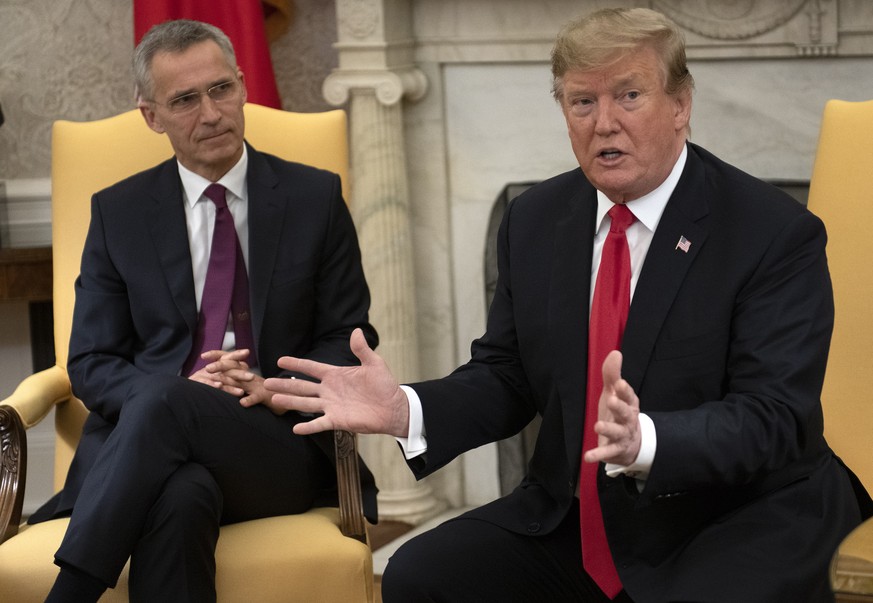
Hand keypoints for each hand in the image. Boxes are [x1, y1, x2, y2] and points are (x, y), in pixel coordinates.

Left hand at [190, 349, 285, 413]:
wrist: (285, 397)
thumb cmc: (262, 392)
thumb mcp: (245, 384)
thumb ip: (233, 380)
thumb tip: (215, 378)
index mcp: (243, 372)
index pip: (229, 359)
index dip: (217, 355)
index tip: (203, 355)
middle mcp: (249, 376)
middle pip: (233, 367)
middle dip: (220, 366)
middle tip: (207, 369)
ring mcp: (256, 385)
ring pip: (242, 381)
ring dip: (231, 382)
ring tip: (219, 384)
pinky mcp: (264, 396)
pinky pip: (256, 397)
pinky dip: (249, 400)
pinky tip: (242, 403)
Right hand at [264, 328, 409, 436]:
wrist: (394, 408)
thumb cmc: (384, 386)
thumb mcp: (374, 364)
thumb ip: (362, 349)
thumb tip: (356, 331)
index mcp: (335, 375)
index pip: (311, 368)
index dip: (296, 363)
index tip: (280, 359)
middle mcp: (329, 390)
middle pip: (302, 386)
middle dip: (284, 384)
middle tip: (266, 382)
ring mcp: (331, 406)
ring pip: (305, 403)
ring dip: (290, 401)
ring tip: (273, 398)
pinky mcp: (337, 420)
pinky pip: (319, 423)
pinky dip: (308, 426)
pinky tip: (295, 428)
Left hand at [583, 350, 641, 465]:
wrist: (631, 443)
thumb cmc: (619, 413)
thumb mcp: (614, 393)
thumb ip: (612, 375)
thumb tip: (615, 352)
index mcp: (629, 404)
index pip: (628, 396)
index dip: (625, 390)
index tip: (620, 383)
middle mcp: (628, 419)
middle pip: (625, 412)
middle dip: (619, 407)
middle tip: (611, 400)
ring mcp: (622, 435)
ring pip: (617, 432)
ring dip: (608, 429)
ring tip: (598, 426)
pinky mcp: (615, 450)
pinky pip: (608, 452)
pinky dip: (598, 454)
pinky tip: (588, 456)